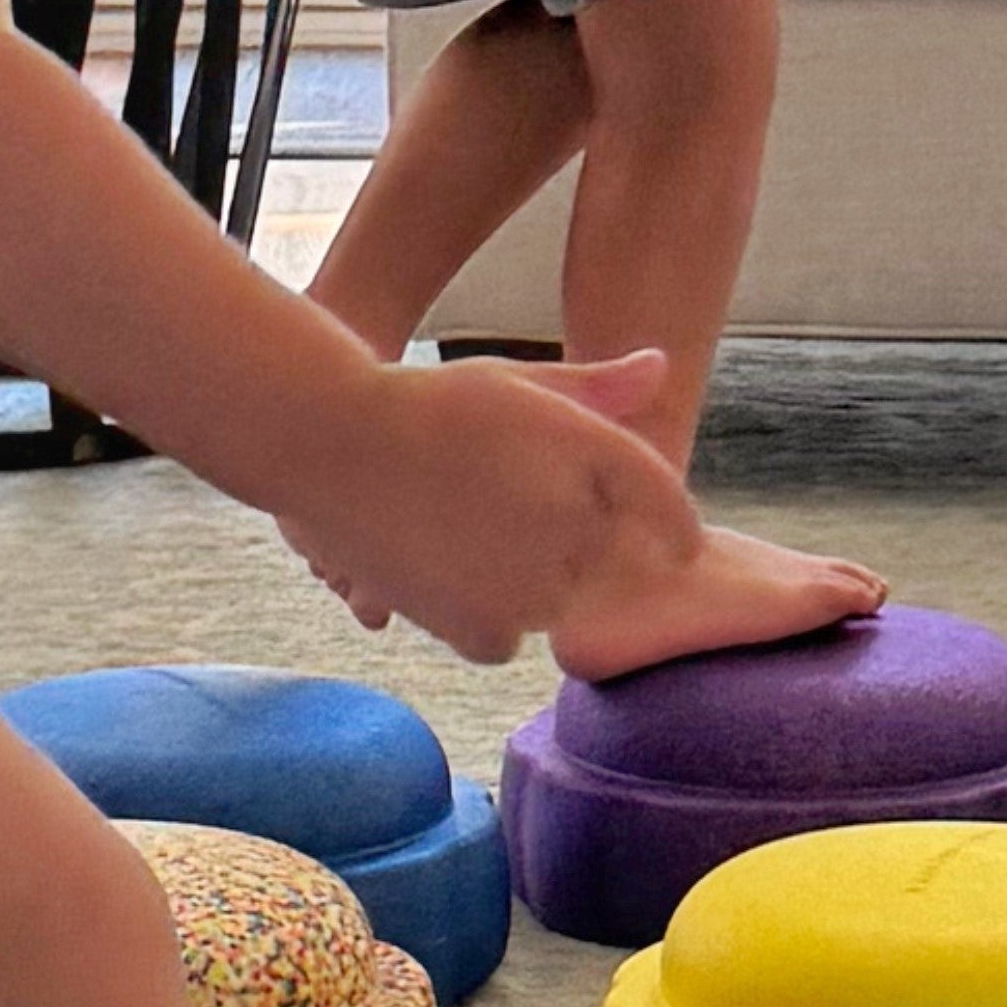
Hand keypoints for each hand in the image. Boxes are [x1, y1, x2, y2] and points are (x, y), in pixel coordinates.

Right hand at [285, 353, 702, 664]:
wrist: (326, 437)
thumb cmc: (424, 404)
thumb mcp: (513, 384)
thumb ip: (596, 389)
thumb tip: (662, 368)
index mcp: (590, 454)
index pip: (666, 505)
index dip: (675, 527)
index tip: (679, 543)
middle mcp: (574, 520)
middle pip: (605, 560)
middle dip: (575, 544)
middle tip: (500, 513)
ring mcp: (534, 580)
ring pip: (554, 602)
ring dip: (526, 583)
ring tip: (461, 533)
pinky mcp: (489, 626)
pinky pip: (508, 639)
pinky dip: (483, 619)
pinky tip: (445, 573)